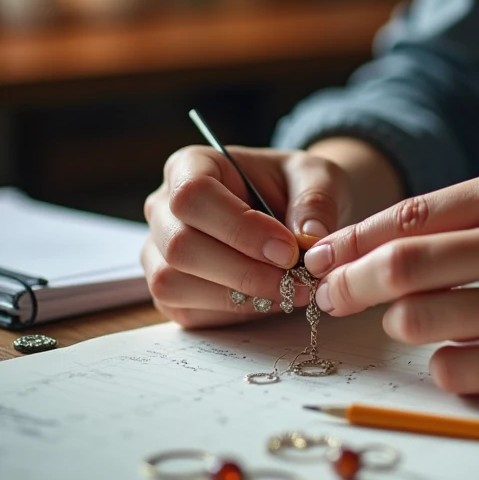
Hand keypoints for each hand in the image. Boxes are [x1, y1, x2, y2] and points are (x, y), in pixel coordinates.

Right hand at [142, 144, 353, 328]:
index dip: (239, 227)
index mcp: (191, 166)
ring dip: (238, 297)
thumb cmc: (296, 188)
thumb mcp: (318, 176)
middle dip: (244, 271)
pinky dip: (234, 313)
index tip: (288, 249)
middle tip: (296, 280)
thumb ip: (316, 200)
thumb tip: (309, 238)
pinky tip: (271, 300)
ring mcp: (160, 252)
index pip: (193, 195)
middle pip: (180, 245)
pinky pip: (188, 312)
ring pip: (173, 283)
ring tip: (289, 291)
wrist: (293, 215)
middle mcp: (165, 208)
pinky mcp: (170, 291)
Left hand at [304, 164, 478, 397]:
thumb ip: (467, 217)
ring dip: (400, 325)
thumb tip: (375, 247)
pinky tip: (462, 354)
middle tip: (329, 295)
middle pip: (403, 266)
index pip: (410, 215)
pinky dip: (444, 366)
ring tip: (411, 321)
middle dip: (348, 284)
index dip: (351, 240)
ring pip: (423, 320)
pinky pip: (463, 371)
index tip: (320, 258)